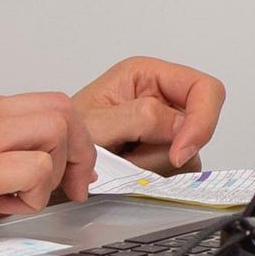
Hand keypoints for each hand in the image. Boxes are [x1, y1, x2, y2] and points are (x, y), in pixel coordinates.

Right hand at [0, 86, 96, 255]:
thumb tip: (4, 185)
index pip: (29, 105)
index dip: (56, 139)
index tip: (60, 170)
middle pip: (55, 106)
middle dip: (77, 148)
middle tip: (73, 185)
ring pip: (56, 126)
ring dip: (60, 168)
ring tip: (35, 199)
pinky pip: (34, 169)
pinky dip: (36, 194)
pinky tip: (9, 211)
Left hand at [76, 58, 224, 167]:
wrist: (50, 164)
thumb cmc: (63, 137)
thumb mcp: (97, 123)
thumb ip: (141, 118)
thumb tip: (181, 124)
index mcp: (147, 76)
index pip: (204, 89)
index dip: (202, 120)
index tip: (180, 151)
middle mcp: (160, 98)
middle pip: (198, 127)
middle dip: (168, 151)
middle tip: (131, 161)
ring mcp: (163, 130)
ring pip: (189, 155)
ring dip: (155, 168)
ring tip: (120, 165)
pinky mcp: (161, 156)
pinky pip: (177, 174)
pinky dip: (153, 179)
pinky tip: (127, 173)